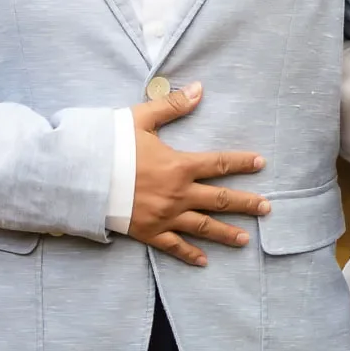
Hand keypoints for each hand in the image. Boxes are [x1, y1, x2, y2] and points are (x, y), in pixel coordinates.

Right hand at [127, 82, 269, 265]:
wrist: (83, 177)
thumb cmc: (111, 146)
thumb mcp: (142, 119)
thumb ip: (173, 105)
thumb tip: (200, 89)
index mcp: (180, 166)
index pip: (219, 164)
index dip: (242, 163)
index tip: (261, 163)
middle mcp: (178, 194)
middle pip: (220, 200)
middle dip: (246, 204)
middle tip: (267, 208)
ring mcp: (165, 216)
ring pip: (203, 227)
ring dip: (227, 233)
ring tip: (246, 239)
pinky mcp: (149, 232)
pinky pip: (174, 246)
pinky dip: (190, 255)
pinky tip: (204, 262)